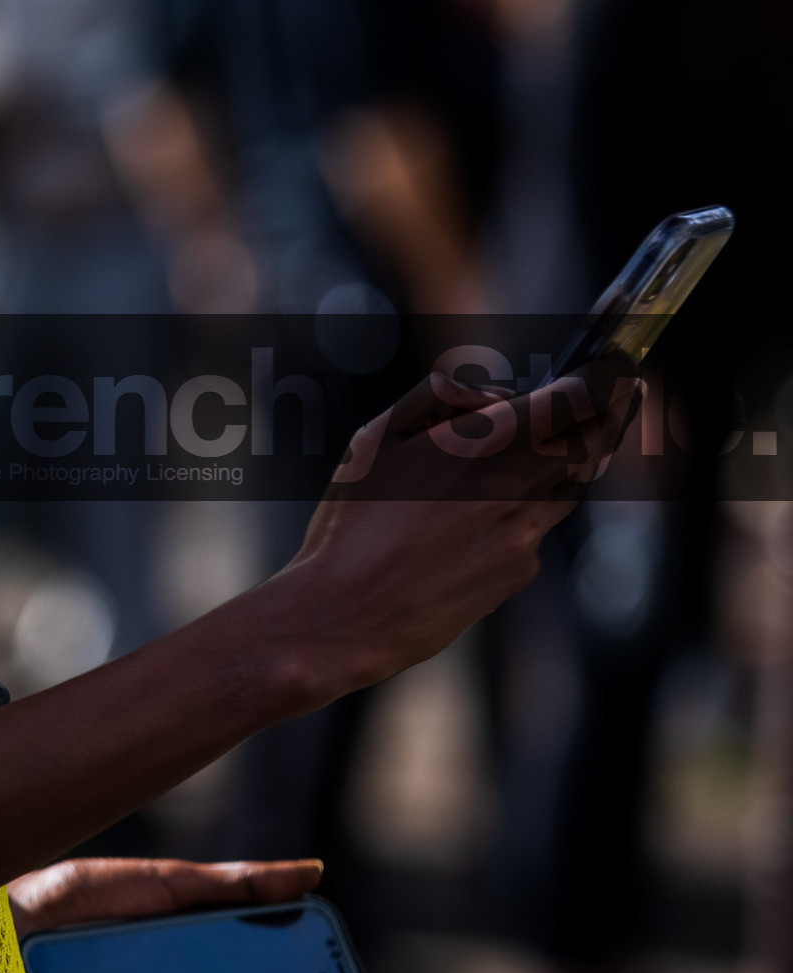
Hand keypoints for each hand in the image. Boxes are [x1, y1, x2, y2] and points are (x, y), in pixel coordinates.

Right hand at [283, 366, 640, 696]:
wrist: (346, 615)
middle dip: (616, 409)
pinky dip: (532, 504)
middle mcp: (517, 490)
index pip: (578, 399)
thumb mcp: (378, 437)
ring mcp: (524, 536)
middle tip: (626, 387)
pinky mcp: (518, 573)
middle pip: (596, 441)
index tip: (620, 358)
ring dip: (582, 454)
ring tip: (576, 433)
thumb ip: (441, 397)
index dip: (609, 374)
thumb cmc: (352, 522)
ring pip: (573, 484)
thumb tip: (494, 399)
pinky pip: (538, 525)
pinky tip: (493, 507)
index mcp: (484, 445)